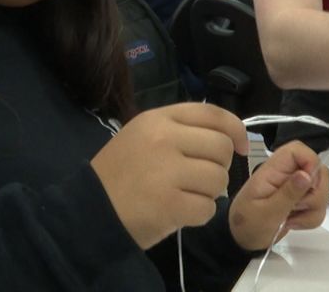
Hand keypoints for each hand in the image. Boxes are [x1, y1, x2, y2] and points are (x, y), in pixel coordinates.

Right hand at [91, 103, 246, 248]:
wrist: (87, 212)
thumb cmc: (118, 175)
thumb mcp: (142, 137)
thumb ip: (180, 131)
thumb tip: (227, 137)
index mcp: (158, 119)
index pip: (213, 114)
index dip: (236, 130)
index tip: (242, 147)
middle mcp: (164, 139)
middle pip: (221, 147)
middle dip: (218, 167)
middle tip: (199, 179)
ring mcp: (167, 172)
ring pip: (218, 179)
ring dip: (209, 193)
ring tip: (186, 196)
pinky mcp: (170, 204)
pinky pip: (208, 208)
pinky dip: (199, 215)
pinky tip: (179, 213)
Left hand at [229, 141, 328, 249]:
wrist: (244, 239)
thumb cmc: (248, 223)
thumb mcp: (266, 212)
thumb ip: (288, 194)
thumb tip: (307, 175)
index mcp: (274, 169)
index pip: (299, 150)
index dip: (311, 163)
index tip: (310, 186)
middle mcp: (288, 174)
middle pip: (319, 170)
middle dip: (315, 195)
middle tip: (296, 207)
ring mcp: (297, 187)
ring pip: (322, 190)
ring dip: (312, 210)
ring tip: (290, 218)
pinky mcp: (303, 200)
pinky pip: (320, 206)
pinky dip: (310, 218)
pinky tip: (293, 222)